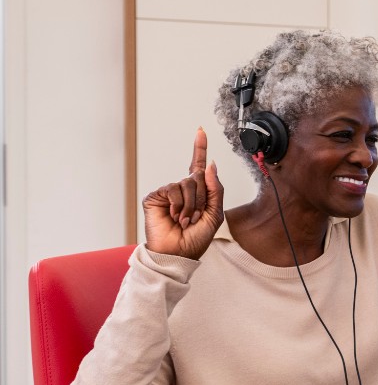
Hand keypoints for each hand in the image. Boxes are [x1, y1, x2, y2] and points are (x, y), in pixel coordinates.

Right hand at [142, 127, 224, 259]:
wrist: (178, 253)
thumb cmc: (196, 237)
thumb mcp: (215, 214)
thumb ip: (216, 189)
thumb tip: (210, 165)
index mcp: (198, 193)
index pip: (198, 167)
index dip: (199, 149)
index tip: (201, 131)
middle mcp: (183, 189)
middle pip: (198, 178)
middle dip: (202, 199)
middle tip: (195, 217)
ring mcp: (168, 192)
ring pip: (187, 184)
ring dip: (191, 205)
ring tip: (184, 219)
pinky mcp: (155, 197)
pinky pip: (172, 190)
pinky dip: (178, 204)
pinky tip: (173, 216)